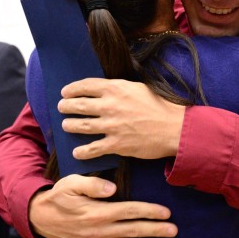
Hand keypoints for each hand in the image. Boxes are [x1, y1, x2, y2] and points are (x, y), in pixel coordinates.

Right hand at [29, 174, 177, 237]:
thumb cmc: (60, 197)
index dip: (149, 211)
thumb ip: (92, 185)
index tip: (166, 212)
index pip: (130, 211)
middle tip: (174, 231)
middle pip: (134, 230)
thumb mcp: (71, 184)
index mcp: (99, 213)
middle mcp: (101, 231)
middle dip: (156, 231)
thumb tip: (112, 188)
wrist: (41, 218)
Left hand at [57, 78, 183, 159]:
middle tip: (62, 108)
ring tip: (66, 125)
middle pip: (78, 105)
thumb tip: (107, 90)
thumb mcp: (140, 88)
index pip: (85, 86)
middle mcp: (110, 106)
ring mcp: (112, 126)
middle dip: (66, 106)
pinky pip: (92, 148)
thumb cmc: (161, 106)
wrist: (176, 128)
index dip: (72, 89)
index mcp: (117, 89)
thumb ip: (121, 89)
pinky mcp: (116, 144)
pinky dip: (82, 151)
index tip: (65, 92)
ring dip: (69, 125)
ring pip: (80, 126)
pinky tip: (77, 152)